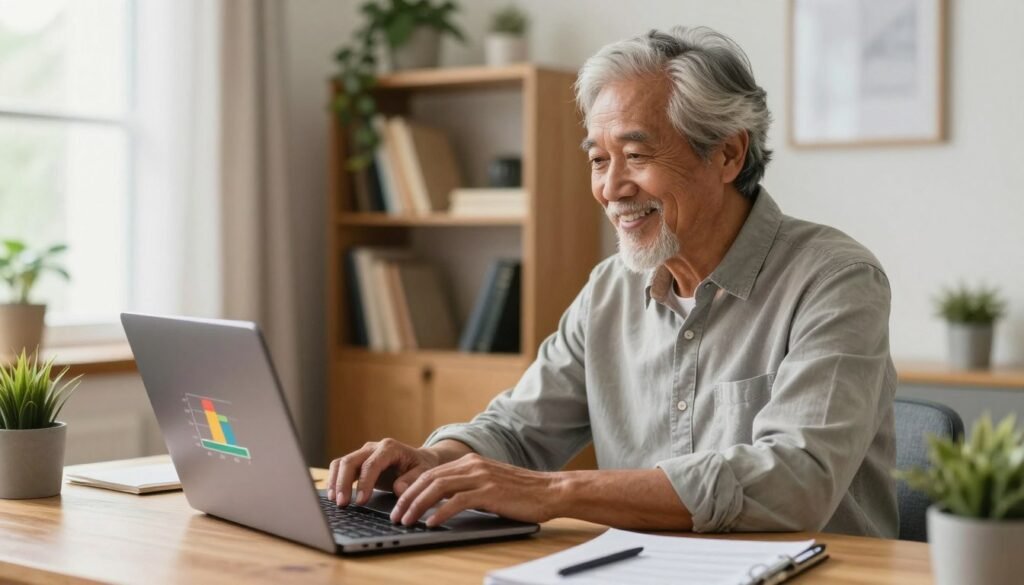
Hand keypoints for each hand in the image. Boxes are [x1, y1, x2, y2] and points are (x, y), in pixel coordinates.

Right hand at [327, 438, 440, 506]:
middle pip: (350, 461)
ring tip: (335, 501)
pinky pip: (340, 468)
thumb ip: (413, 480)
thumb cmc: (421, 466)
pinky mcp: (357, 461)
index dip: (364, 483)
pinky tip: (333, 496)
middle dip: (344, 483)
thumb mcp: (424, 472)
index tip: (361, 502)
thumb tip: (399, 488)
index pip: (371, 464)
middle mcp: (373, 447)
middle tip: (342, 504)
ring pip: (341, 463)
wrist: (418, 460)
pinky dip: (334, 480)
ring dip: (335, 482)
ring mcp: (363, 453)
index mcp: (389, 448)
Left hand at [389, 453, 563, 527]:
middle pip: (429, 479)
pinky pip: (457, 501)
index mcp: (470, 462)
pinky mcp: (490, 491)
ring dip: (418, 506)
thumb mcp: (490, 484)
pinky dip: (440, 512)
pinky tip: (431, 523)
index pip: (431, 474)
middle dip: (408, 498)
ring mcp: (481, 477)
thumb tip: (442, 503)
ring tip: (407, 521)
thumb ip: (468, 488)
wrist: (550, 490)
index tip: (398, 505)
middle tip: (395, 515)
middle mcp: (473, 465)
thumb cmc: (522, 493)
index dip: (411, 490)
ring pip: (438, 488)